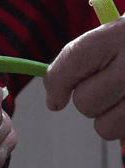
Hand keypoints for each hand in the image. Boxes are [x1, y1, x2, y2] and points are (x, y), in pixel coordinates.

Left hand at [44, 17, 124, 147]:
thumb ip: (86, 58)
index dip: (58, 83)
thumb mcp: (120, 34)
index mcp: (121, 35)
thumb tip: (55, 100)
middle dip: (91, 99)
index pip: (73, 60)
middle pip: (85, 103)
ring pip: (105, 128)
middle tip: (111, 86)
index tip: (56, 98)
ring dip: (112, 118)